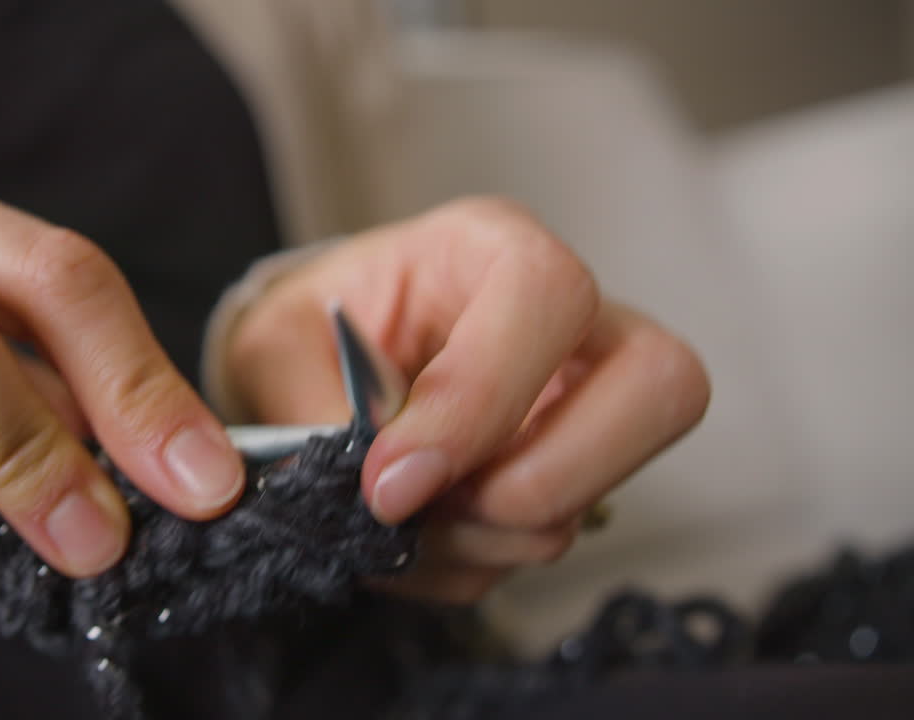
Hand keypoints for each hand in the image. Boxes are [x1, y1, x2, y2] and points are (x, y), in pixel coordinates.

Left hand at [226, 198, 709, 604]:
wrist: (318, 365)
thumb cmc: (311, 330)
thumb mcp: (276, 342)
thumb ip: (309, 400)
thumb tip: (367, 482)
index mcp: (490, 248)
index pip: (548, 297)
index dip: (482, 398)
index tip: (393, 476)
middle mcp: (567, 324)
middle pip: (659, 387)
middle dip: (538, 480)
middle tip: (426, 505)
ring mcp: (583, 407)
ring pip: (595, 496)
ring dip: (480, 538)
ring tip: (396, 514)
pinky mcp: (568, 478)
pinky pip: (544, 545)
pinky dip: (467, 564)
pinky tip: (414, 532)